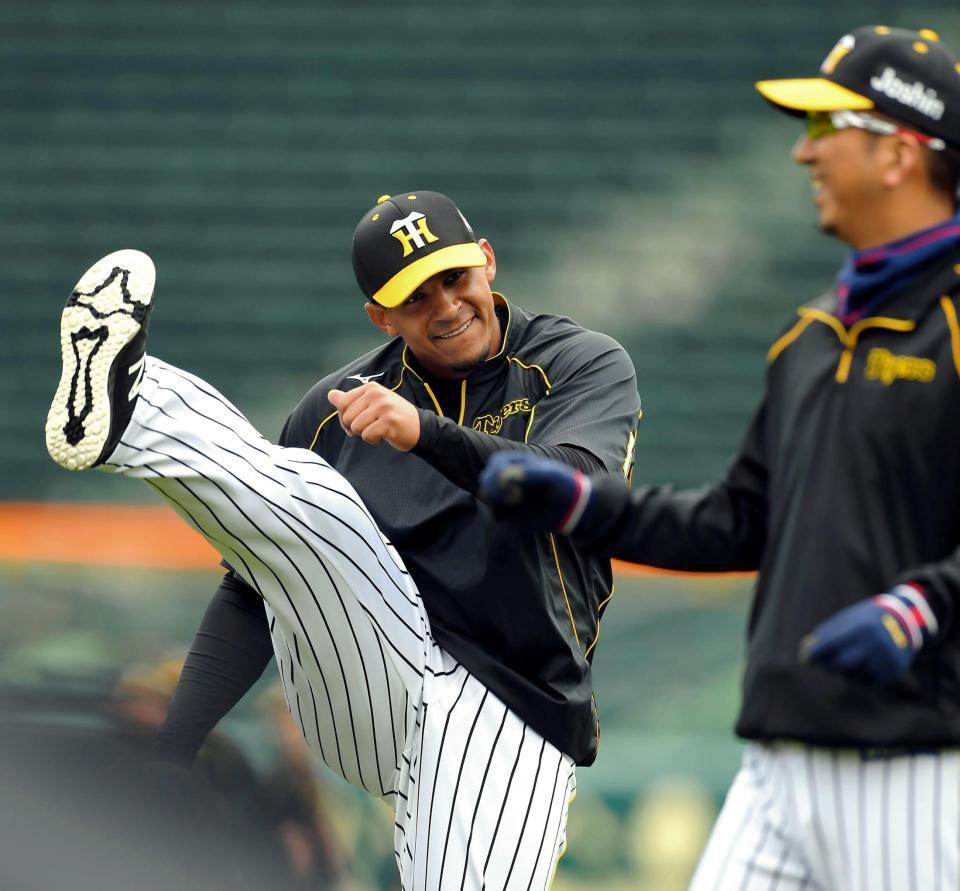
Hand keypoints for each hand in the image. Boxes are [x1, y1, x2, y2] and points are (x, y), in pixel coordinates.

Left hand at [328, 383, 419, 450]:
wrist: (420, 428)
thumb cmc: (393, 417)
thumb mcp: (371, 404)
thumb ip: (350, 400)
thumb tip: (330, 394)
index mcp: (371, 388)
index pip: (343, 404)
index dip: (345, 418)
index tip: (357, 422)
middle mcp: (377, 394)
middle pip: (347, 417)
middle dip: (355, 428)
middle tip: (371, 427)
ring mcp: (384, 407)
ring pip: (356, 427)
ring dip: (366, 434)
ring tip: (380, 429)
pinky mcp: (389, 422)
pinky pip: (367, 436)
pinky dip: (374, 440)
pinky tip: (385, 435)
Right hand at [478, 451, 593, 532]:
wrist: (574, 507)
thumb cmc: (564, 484)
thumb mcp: (552, 476)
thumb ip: (531, 473)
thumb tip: (508, 476)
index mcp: (518, 463)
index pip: (496, 462)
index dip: (496, 470)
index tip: (506, 481)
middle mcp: (509, 478)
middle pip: (486, 478)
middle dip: (491, 486)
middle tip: (504, 496)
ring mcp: (509, 496)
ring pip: (488, 496)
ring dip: (493, 500)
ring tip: (511, 504)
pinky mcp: (511, 513)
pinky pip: (496, 514)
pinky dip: (498, 514)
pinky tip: (511, 516)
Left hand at [800, 584, 937, 684]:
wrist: (903, 620)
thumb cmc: (865, 620)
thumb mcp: (846, 619)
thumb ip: (826, 635)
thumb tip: (806, 656)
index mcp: (859, 627)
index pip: (829, 645)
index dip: (814, 654)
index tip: (805, 660)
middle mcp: (873, 642)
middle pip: (840, 664)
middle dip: (829, 665)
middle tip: (825, 664)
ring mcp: (885, 658)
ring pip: (854, 675)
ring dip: (847, 671)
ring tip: (854, 657)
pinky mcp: (894, 671)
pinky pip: (869, 682)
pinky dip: (863, 676)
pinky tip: (869, 663)